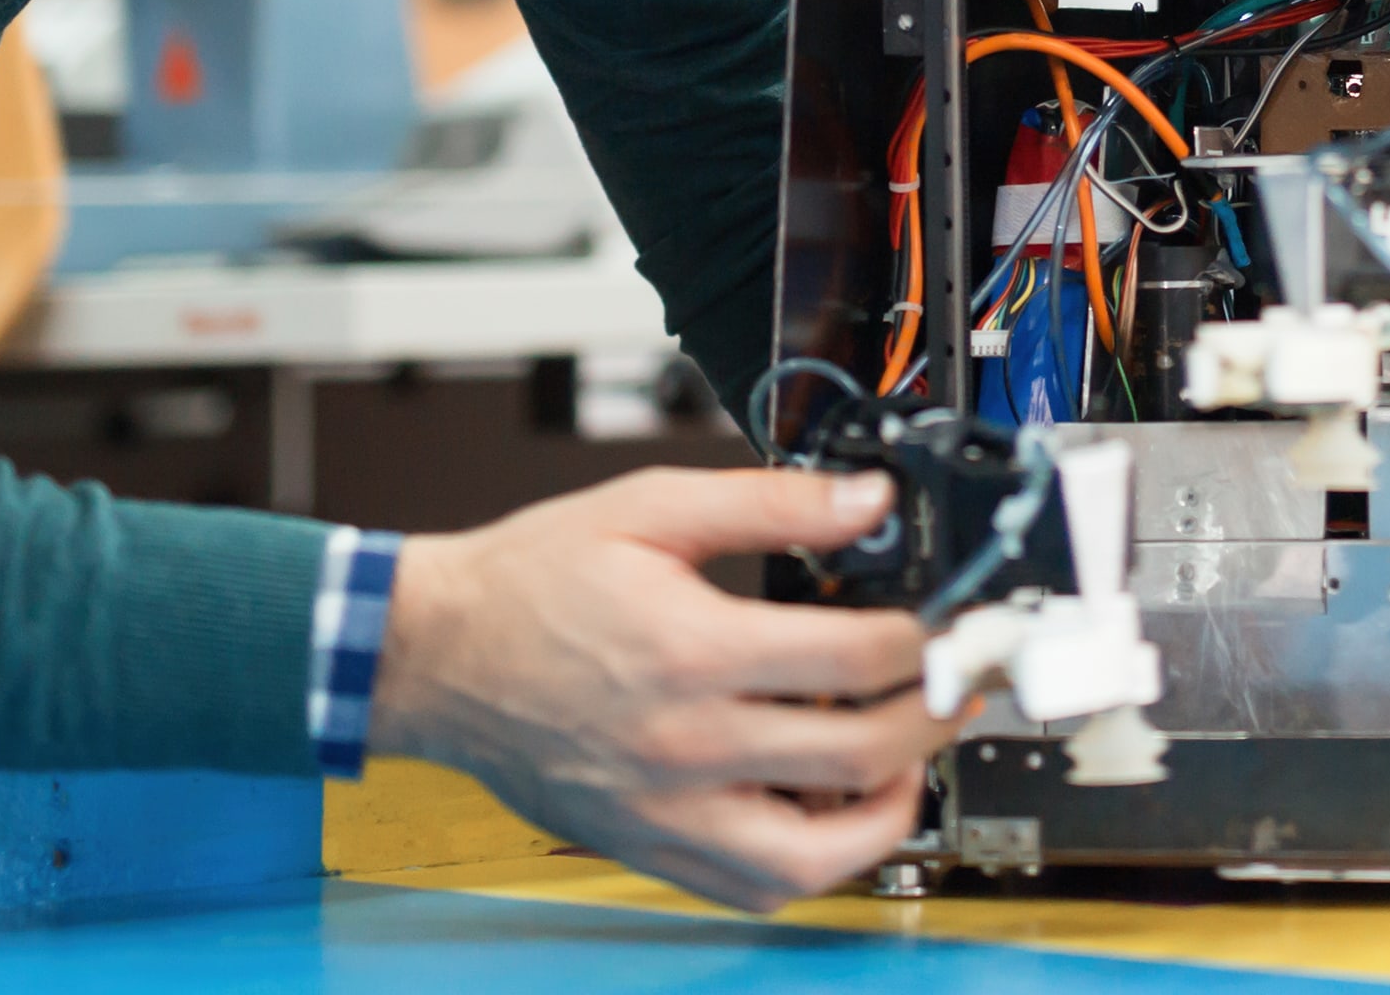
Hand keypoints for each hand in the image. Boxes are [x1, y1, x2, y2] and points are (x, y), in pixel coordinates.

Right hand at [369, 466, 961, 910]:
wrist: (434, 656)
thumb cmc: (531, 583)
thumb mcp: (653, 507)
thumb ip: (772, 504)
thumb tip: (866, 500)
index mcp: (692, 652)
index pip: (857, 660)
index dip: (926, 638)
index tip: (950, 623)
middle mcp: (685, 746)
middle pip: (859, 755)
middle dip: (932, 718)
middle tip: (955, 688)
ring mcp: (665, 811)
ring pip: (815, 856)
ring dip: (887, 812)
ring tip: (907, 762)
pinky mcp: (647, 847)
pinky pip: (752, 887)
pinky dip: (812, 862)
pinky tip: (830, 810)